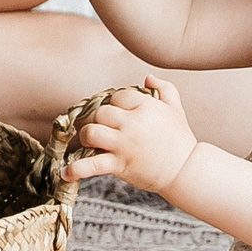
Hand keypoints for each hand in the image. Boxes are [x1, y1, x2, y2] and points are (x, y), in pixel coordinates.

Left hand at [65, 78, 201, 194]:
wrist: (186, 171)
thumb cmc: (180, 140)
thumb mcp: (176, 109)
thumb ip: (164, 88)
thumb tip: (147, 77)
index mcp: (145, 107)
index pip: (117, 96)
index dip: (113, 104)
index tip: (115, 114)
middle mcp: (133, 123)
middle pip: (100, 113)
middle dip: (96, 120)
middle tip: (99, 128)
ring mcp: (124, 144)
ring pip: (91, 133)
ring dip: (85, 137)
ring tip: (89, 142)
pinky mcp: (120, 165)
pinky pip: (91, 165)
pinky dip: (75, 170)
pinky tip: (65, 173)